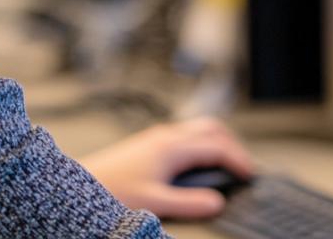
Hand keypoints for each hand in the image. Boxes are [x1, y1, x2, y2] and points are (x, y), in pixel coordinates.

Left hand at [79, 116, 254, 219]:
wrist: (80, 183)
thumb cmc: (112, 190)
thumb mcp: (155, 202)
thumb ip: (189, 203)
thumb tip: (217, 203)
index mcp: (172, 147)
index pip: (216, 147)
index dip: (238, 160)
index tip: (251, 176)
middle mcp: (166, 136)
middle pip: (211, 128)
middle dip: (232, 144)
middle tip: (243, 167)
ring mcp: (157, 137)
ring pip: (197, 130)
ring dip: (216, 143)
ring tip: (226, 166)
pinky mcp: (149, 144)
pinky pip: (184, 137)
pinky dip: (201, 147)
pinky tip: (198, 166)